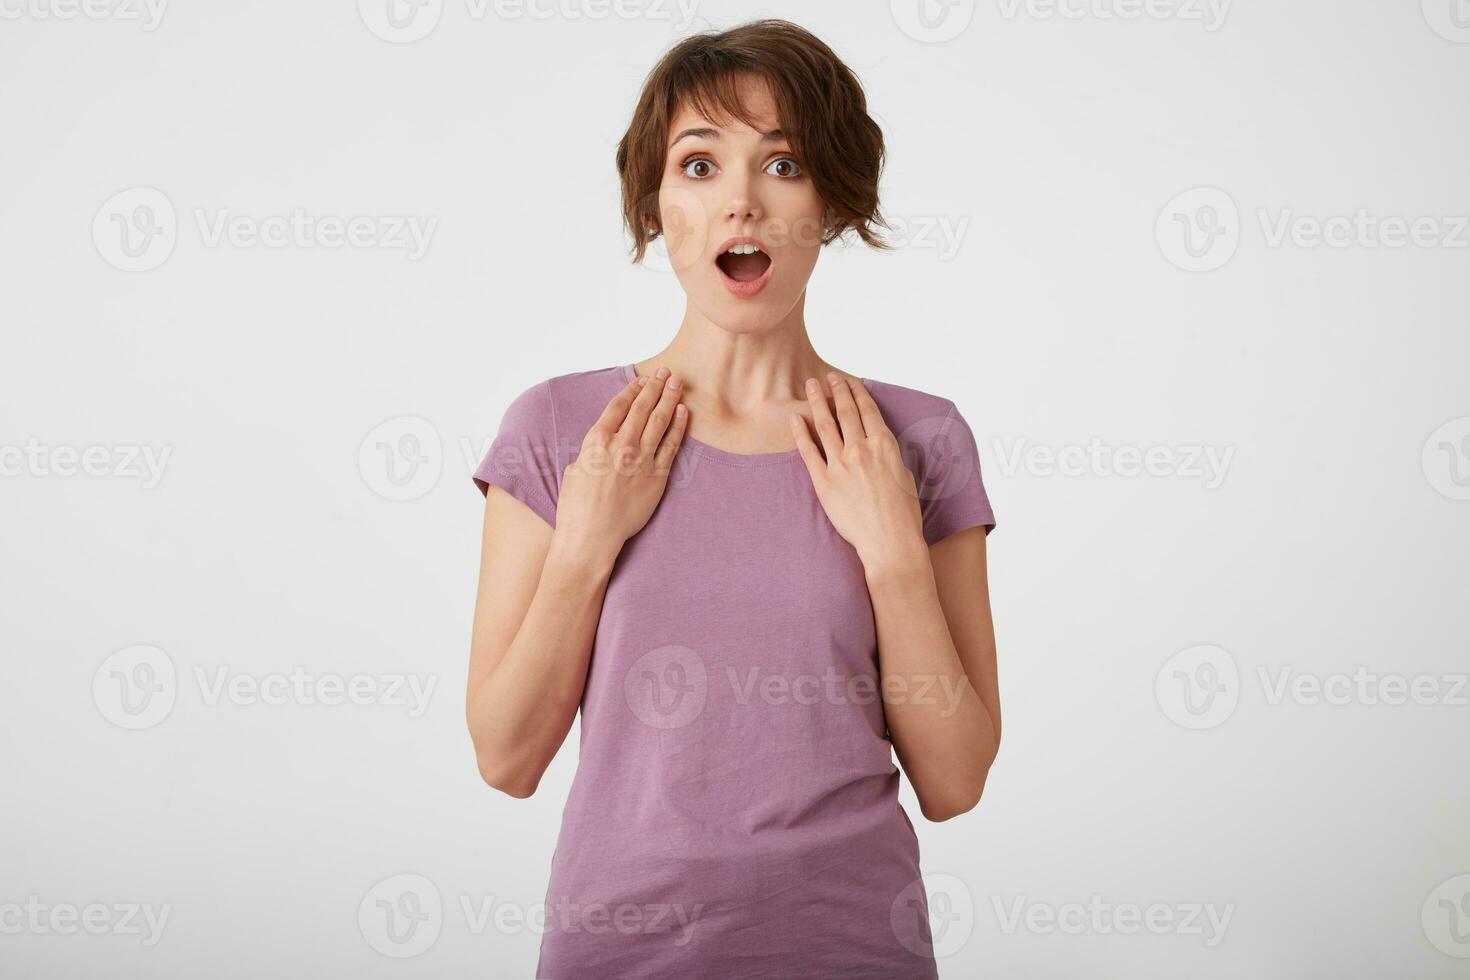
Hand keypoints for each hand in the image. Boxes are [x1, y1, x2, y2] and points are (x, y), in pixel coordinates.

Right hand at [555, 367, 686, 559]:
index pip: (618, 406)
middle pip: (642, 408)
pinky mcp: (657, 478)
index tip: (642, 379)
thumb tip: (601, 444)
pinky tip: (684, 412)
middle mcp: (621, 446)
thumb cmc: (576, 508)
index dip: (632, 389)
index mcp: (596, 441)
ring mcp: (641, 461)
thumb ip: (590, 452)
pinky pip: (671, 446)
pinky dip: (678, 427)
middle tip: (666, 372)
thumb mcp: (574, 470)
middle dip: (655, 387)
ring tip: (677, 384)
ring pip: (659, 422)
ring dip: (669, 399)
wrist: (591, 536)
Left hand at [791, 373, 927, 571]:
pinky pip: (808, 451)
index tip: (849, 381)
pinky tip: (795, 419)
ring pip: (825, 425)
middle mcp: (861, 449)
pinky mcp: (824, 482)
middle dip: (835, 390)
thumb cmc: (903, 513)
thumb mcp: (904, 475)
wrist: (889, 541)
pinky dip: (801, 432)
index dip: (857, 392)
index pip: (868, 410)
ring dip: (816, 402)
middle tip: (827, 377)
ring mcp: (840, 465)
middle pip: (845, 412)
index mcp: (884, 445)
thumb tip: (879, 446)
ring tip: (809, 387)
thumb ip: (889, 456)